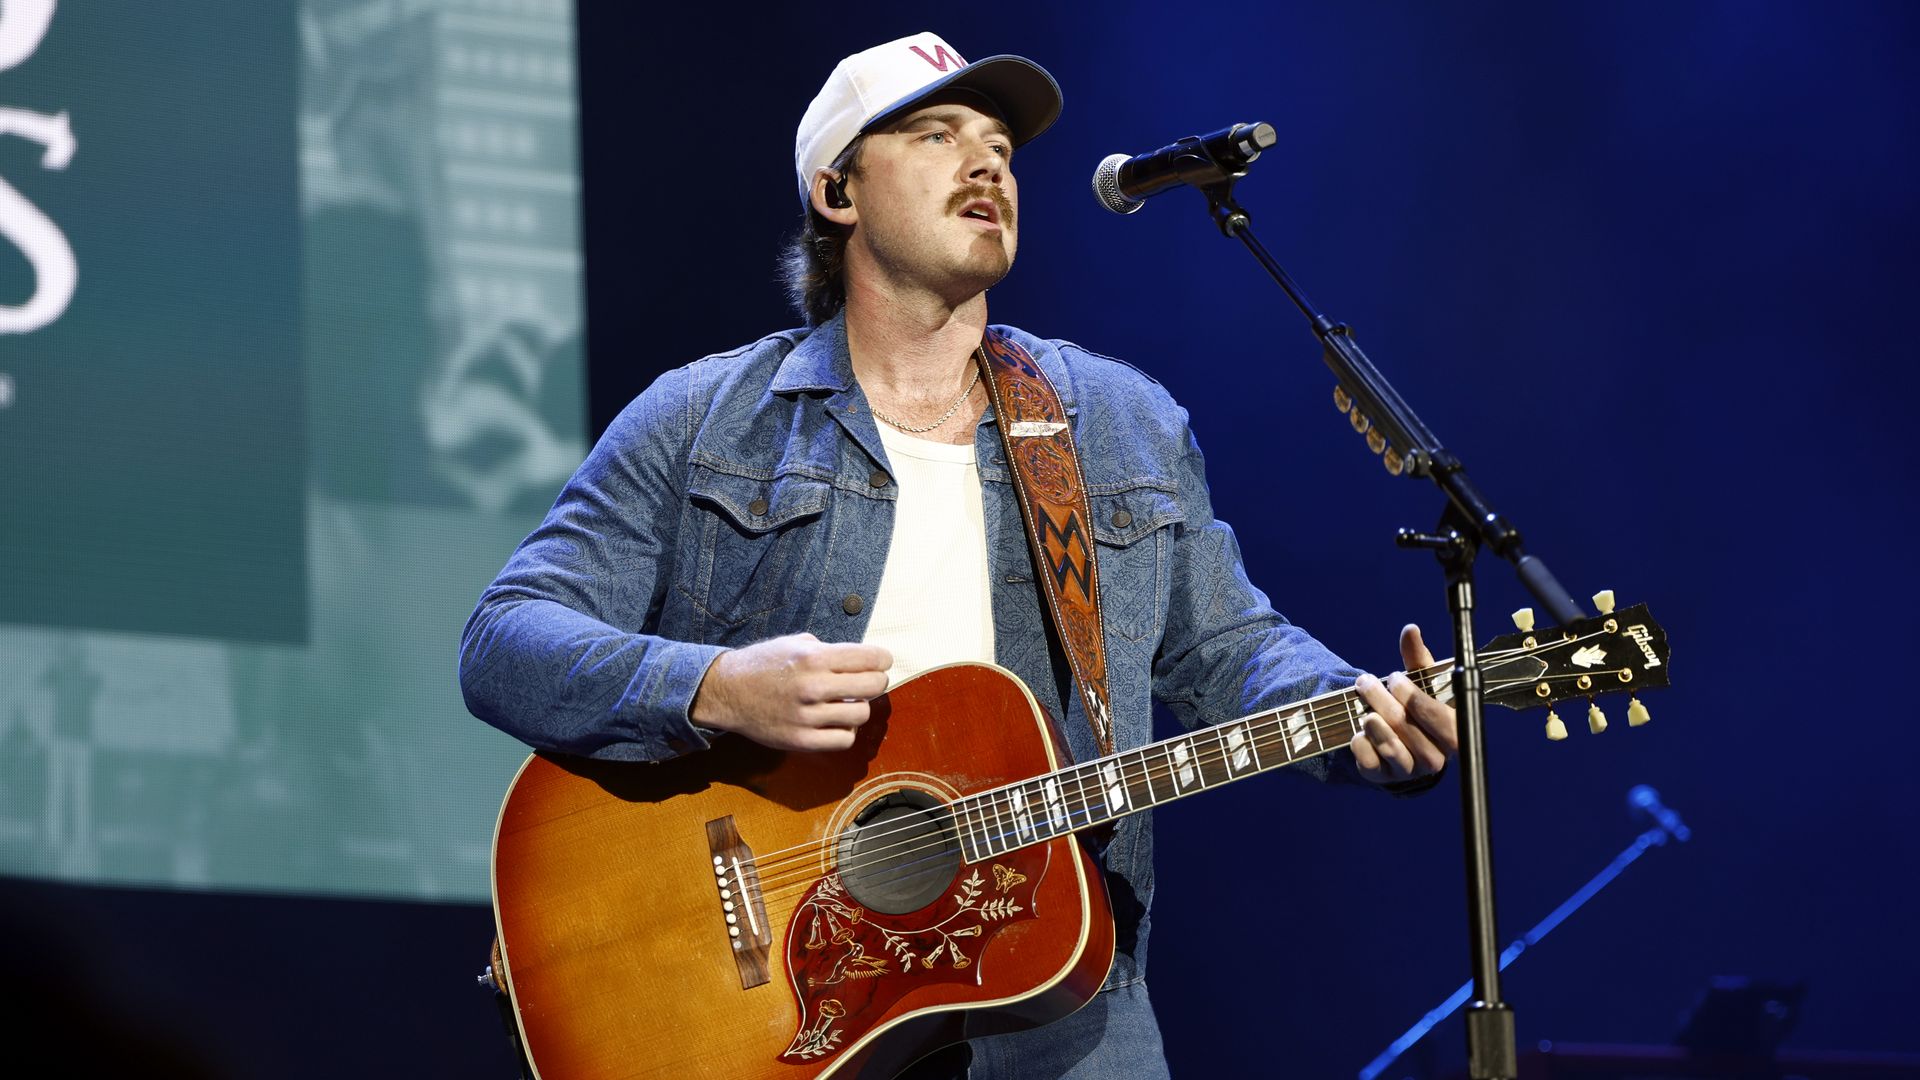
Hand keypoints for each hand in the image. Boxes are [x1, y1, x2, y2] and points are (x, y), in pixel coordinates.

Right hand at [690, 633, 892, 751]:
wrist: (727, 691)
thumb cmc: (763, 664)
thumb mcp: (794, 643)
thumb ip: (828, 650)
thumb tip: (863, 660)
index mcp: (813, 657)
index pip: (870, 658)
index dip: (883, 659)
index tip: (881, 662)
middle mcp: (813, 686)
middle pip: (873, 686)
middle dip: (877, 681)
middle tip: (869, 681)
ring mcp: (807, 716)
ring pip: (861, 714)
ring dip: (859, 707)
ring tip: (847, 703)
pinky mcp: (800, 740)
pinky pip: (844, 739)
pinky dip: (846, 730)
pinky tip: (836, 722)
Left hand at [1349, 624, 1457, 784]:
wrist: (1396, 742)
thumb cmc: (1414, 708)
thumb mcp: (1420, 683)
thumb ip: (1417, 659)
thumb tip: (1410, 629)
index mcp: (1453, 733)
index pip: (1441, 720)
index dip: (1416, 698)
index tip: (1395, 678)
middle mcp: (1436, 758)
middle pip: (1410, 730)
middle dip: (1384, 702)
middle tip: (1367, 682)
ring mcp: (1410, 771)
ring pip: (1392, 748)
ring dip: (1373, 722)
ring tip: (1363, 707)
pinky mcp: (1384, 778)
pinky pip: (1371, 763)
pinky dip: (1361, 745)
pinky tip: (1357, 732)